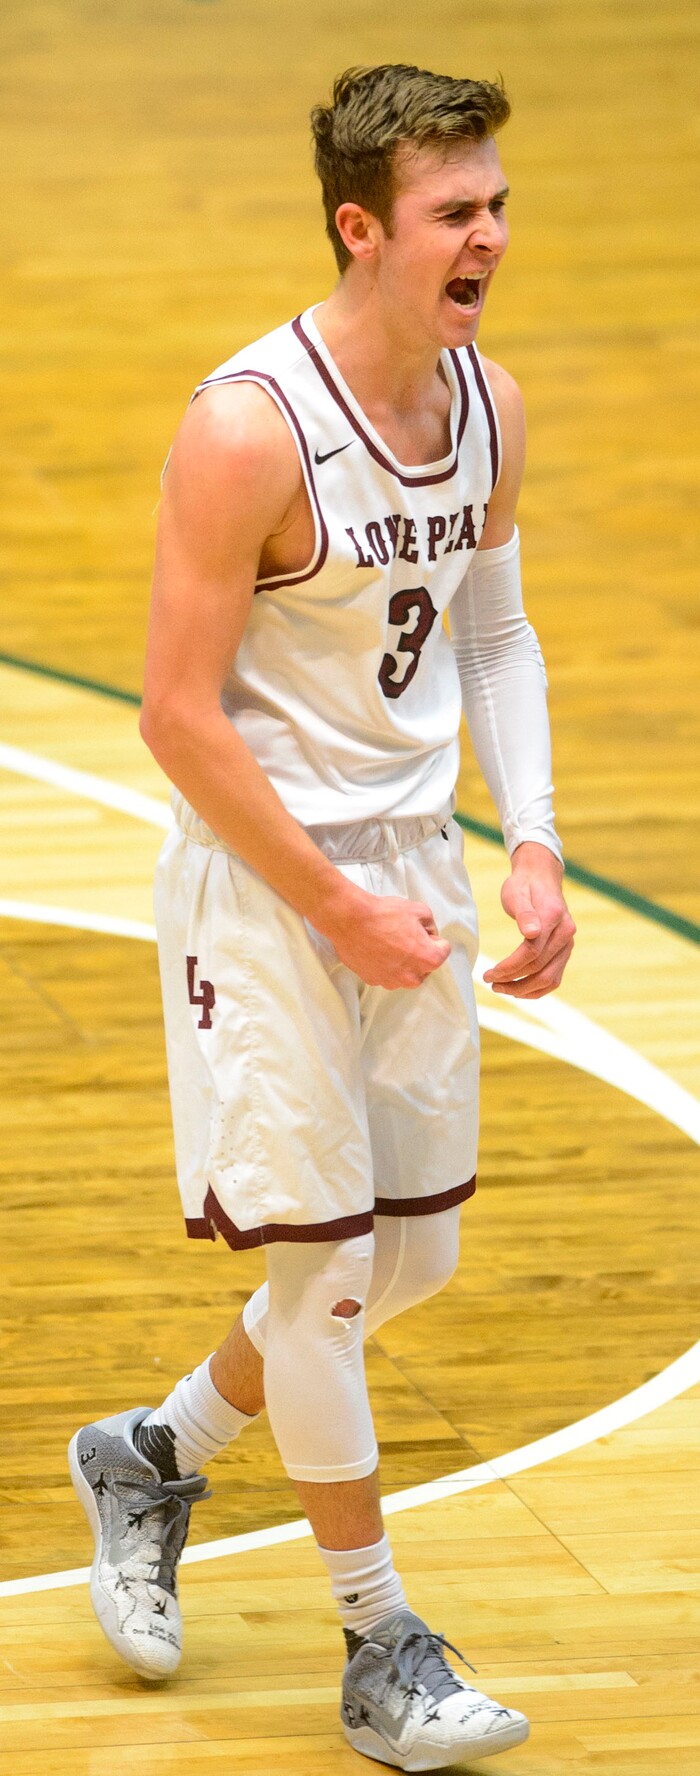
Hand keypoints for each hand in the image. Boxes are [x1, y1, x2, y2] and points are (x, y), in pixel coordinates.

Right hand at [324, 889, 450, 989]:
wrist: (350, 920)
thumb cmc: (384, 914)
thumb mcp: (419, 909)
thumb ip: (431, 925)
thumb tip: (428, 933)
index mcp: (429, 959)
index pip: (443, 950)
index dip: (432, 937)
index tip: (419, 930)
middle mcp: (412, 977)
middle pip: (425, 966)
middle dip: (419, 952)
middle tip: (403, 935)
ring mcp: (391, 981)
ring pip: (405, 973)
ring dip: (401, 961)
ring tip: (387, 942)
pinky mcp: (373, 980)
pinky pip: (386, 974)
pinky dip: (384, 964)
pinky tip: (376, 948)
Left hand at [484, 842, 574, 998]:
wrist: (540, 878)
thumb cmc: (524, 885)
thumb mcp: (516, 893)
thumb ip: (524, 913)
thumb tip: (531, 933)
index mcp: (554, 917)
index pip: (532, 952)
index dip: (509, 967)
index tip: (489, 974)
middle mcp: (566, 933)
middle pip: (540, 969)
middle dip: (513, 981)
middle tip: (491, 983)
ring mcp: (567, 944)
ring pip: (549, 979)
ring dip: (524, 990)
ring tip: (501, 989)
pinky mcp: (564, 952)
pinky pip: (554, 978)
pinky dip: (536, 989)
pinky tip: (517, 990)